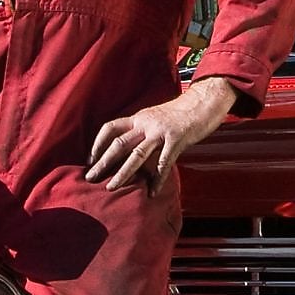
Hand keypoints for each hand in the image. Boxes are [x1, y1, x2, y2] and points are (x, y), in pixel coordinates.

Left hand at [86, 76, 236, 196]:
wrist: (204, 102)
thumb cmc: (181, 112)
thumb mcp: (156, 116)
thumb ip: (143, 129)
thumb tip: (130, 147)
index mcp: (139, 117)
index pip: (111, 128)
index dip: (98, 144)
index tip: (90, 159)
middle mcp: (146, 123)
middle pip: (119, 143)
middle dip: (103, 162)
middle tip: (90, 178)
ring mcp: (161, 131)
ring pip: (137, 154)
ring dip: (122, 173)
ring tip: (111, 187)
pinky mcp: (177, 139)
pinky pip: (164, 163)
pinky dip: (157, 180)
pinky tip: (152, 192)